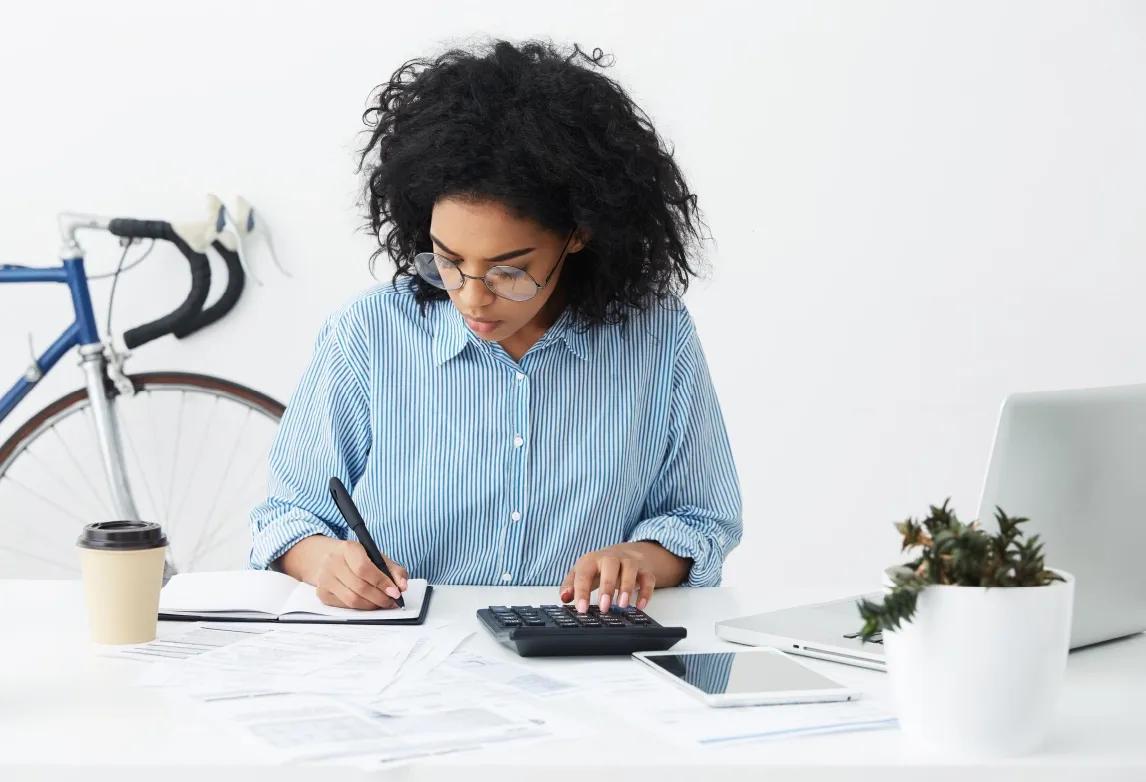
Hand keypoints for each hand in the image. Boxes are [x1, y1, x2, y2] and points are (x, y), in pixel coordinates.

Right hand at [282, 536, 408, 609]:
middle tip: (392, 601)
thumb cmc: (357, 558)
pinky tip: (368, 603)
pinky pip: (345, 606)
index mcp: (348, 548)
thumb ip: (394, 570)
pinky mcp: (322, 594)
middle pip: (359, 587)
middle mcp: (332, 562)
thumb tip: (402, 586)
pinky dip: (360, 607)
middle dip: (380, 598)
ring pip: (352, 600)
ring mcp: (325, 579)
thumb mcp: (376, 557)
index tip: (395, 592)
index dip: (381, 582)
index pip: (364, 568)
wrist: (328, 558)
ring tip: (382, 603)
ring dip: (371, 605)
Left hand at [559, 542, 666, 613]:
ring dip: (626, 587)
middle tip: (604, 607)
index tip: (581, 608)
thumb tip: (564, 597)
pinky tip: (640, 606)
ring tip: (622, 605)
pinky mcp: (644, 569)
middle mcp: (611, 558)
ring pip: (630, 568)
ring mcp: (629, 562)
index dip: (582, 591)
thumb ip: (570, 585)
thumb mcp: (582, 573)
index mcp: (592, 560)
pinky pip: (648, 578)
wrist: (624, 552)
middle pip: (610, 566)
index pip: (584, 573)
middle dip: (607, 587)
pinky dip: (646, 592)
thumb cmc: (599, 567)